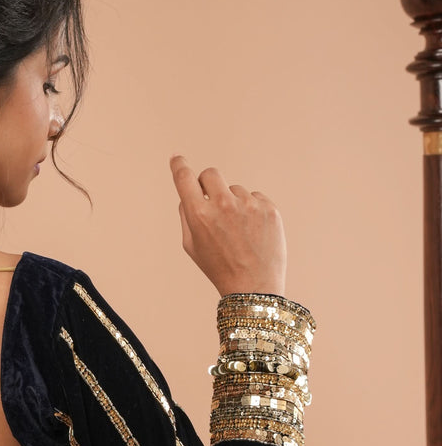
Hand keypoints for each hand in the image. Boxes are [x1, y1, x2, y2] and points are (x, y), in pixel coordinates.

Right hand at [169, 155, 286, 297]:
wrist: (254, 286)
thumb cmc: (219, 267)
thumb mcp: (192, 246)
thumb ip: (187, 215)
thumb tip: (189, 193)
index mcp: (199, 214)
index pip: (184, 177)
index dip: (179, 165)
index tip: (177, 159)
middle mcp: (223, 204)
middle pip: (211, 173)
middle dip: (208, 182)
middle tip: (211, 197)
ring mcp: (248, 204)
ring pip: (235, 189)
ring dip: (233, 202)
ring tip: (238, 231)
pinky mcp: (268, 208)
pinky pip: (255, 198)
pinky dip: (252, 210)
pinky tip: (252, 231)